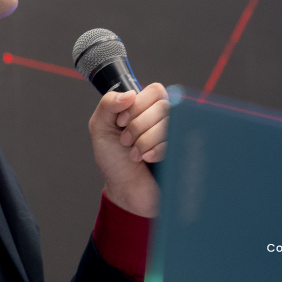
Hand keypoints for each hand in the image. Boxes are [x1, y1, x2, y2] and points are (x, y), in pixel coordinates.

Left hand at [88, 83, 169, 217]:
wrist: (125, 191)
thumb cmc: (113, 160)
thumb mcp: (100, 128)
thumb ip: (108, 104)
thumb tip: (129, 94)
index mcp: (144, 108)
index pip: (156, 90)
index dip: (138, 105)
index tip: (122, 121)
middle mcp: (162, 119)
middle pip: (163, 106)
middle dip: (138, 127)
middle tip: (125, 141)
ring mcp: (174, 135)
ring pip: (170, 123)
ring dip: (145, 141)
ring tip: (134, 154)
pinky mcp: (181, 150)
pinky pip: (177, 142)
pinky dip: (156, 151)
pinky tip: (147, 159)